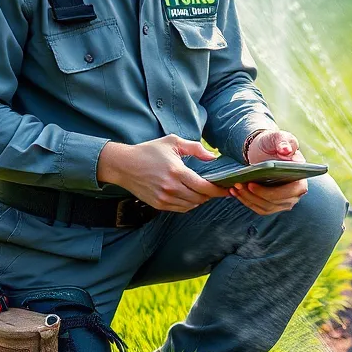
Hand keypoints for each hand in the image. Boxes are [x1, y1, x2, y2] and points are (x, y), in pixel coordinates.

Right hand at [97, 134, 227, 212]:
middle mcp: (171, 188)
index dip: (218, 190)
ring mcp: (164, 198)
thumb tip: (212, 157)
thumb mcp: (173, 142)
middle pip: (200, 198)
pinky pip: (181, 209)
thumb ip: (195, 148)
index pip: (204, 187)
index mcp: (177, 172)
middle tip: (217, 189)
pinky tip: (191, 196)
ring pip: (191, 205)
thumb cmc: (149, 151)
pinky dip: (189, 204)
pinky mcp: (158, 205)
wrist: (123, 165)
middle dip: (211, 195)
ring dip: (200, 200)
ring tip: (204, 192)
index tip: (227, 189)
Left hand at [231, 129, 308, 214]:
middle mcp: (295, 194)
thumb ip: (284, 141)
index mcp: (301, 178)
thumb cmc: (273, 143)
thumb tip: (286, 150)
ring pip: (265, 207)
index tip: (251, 184)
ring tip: (234, 187)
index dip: (271, 192)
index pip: (290, 191)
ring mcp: (284, 201)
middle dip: (254, 195)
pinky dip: (246, 201)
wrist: (264, 150)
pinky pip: (259, 208)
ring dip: (248, 199)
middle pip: (275, 202)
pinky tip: (233, 192)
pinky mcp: (273, 205)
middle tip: (238, 184)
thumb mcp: (277, 137)